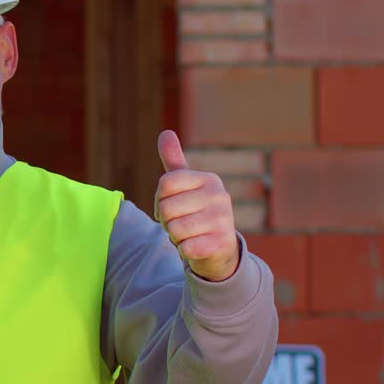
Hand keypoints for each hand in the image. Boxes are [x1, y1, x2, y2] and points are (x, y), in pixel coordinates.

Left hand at [154, 130, 238, 281]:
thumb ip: (174, 161)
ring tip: (191, 234)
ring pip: (174, 229)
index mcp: (208, 178)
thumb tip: (165, 132)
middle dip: (167, 221)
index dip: (159, 200)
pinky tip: (197, 247)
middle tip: (183, 223)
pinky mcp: (222, 243)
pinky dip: (185, 251)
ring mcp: (223, 219)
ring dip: (176, 237)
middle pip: (166, 208)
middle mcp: (219, 195)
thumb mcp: (185, 186)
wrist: (218, 249)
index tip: (173, 206)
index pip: (165, 184)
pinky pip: (185, 248)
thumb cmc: (195, 213)